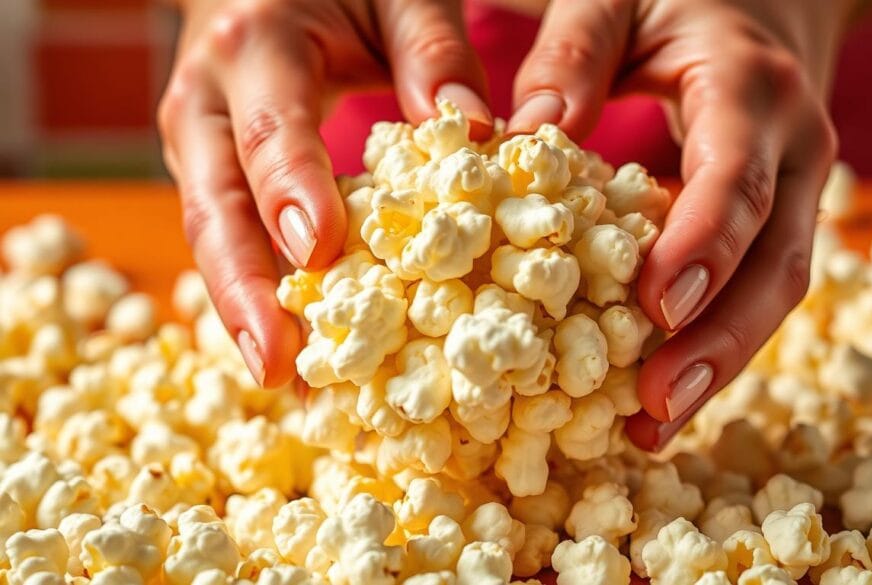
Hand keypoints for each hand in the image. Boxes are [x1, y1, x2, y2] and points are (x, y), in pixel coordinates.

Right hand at [159, 0, 490, 385]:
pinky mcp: (212, 172)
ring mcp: (200, 142)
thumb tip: (479, 133)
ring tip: (283, 385)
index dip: (291, 192)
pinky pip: (226, 237)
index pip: (271, 129)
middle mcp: (207, 101)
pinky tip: (287, 352)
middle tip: (276, 367)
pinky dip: (253, 295)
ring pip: (209, 235)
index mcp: (256, 46)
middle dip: (242, 290)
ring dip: (242, 312)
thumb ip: (432, 51)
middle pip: (214, 205)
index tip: (320, 256)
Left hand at [507, 0, 848, 449]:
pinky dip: (713, 345)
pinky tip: (662, 394)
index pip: (739, 176)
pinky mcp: (777, 224)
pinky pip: (755, 291)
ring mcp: (797, 193)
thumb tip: (524, 132)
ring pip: (776, 291)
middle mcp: (794, 150)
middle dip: (720, 341)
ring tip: (653, 428)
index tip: (658, 309)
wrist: (762, 5)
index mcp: (753, 90)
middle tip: (655, 408)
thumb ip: (575, 51)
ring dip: (720, 365)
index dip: (704, 245)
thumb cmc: (678, 1)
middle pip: (777, 261)